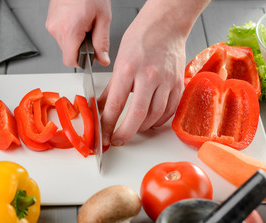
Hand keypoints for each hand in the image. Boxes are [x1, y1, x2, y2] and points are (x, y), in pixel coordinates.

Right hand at [46, 0, 111, 66]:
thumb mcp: (103, 18)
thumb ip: (102, 42)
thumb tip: (103, 59)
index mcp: (69, 30)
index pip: (70, 61)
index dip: (81, 62)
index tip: (89, 57)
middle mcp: (56, 29)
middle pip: (67, 52)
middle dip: (80, 48)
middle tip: (90, 33)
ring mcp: (51, 24)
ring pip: (64, 44)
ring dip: (74, 40)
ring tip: (84, 24)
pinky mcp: (49, 20)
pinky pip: (60, 34)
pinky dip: (69, 32)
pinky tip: (77, 21)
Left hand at [98, 4, 185, 146]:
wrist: (166, 25)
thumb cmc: (141, 39)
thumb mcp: (119, 61)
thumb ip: (110, 89)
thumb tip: (100, 108)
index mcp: (129, 69)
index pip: (115, 105)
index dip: (108, 125)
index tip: (104, 135)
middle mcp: (149, 76)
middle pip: (138, 115)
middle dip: (125, 133)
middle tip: (118, 140)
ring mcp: (166, 81)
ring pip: (155, 116)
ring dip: (142, 128)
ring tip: (132, 129)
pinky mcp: (178, 84)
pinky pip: (170, 110)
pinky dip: (159, 121)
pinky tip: (150, 121)